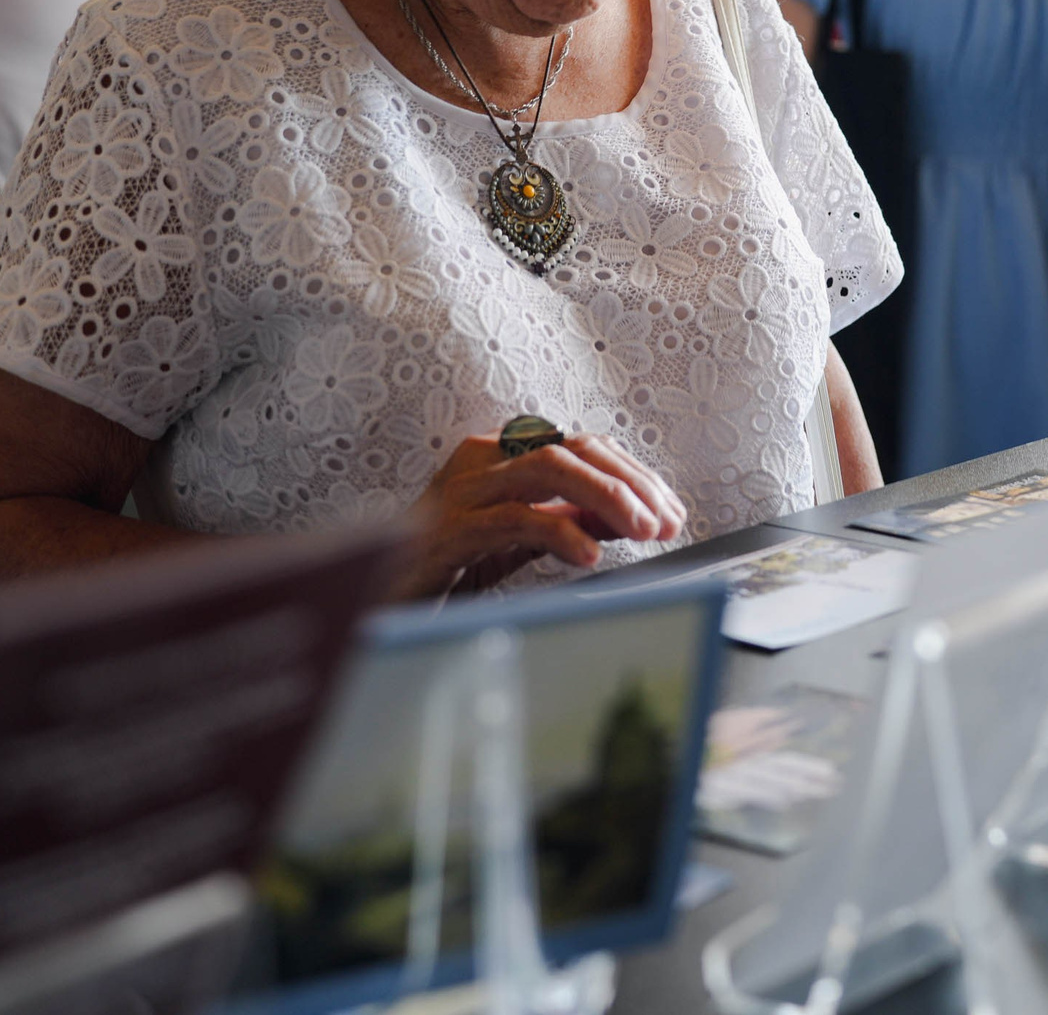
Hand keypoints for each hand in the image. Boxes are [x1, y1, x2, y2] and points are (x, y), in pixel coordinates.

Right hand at [390, 431, 687, 596]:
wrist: (377, 600)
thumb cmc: (446, 566)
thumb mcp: (518, 539)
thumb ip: (566, 520)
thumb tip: (628, 518)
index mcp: (500, 455)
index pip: (583, 446)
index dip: (633, 475)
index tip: (670, 510)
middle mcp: (481, 460)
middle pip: (573, 449)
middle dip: (630, 483)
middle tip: (666, 522)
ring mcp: (462, 489)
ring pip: (550, 468)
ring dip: (607, 497)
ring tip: (642, 530)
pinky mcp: (450, 527)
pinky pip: (516, 518)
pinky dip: (561, 533)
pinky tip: (589, 556)